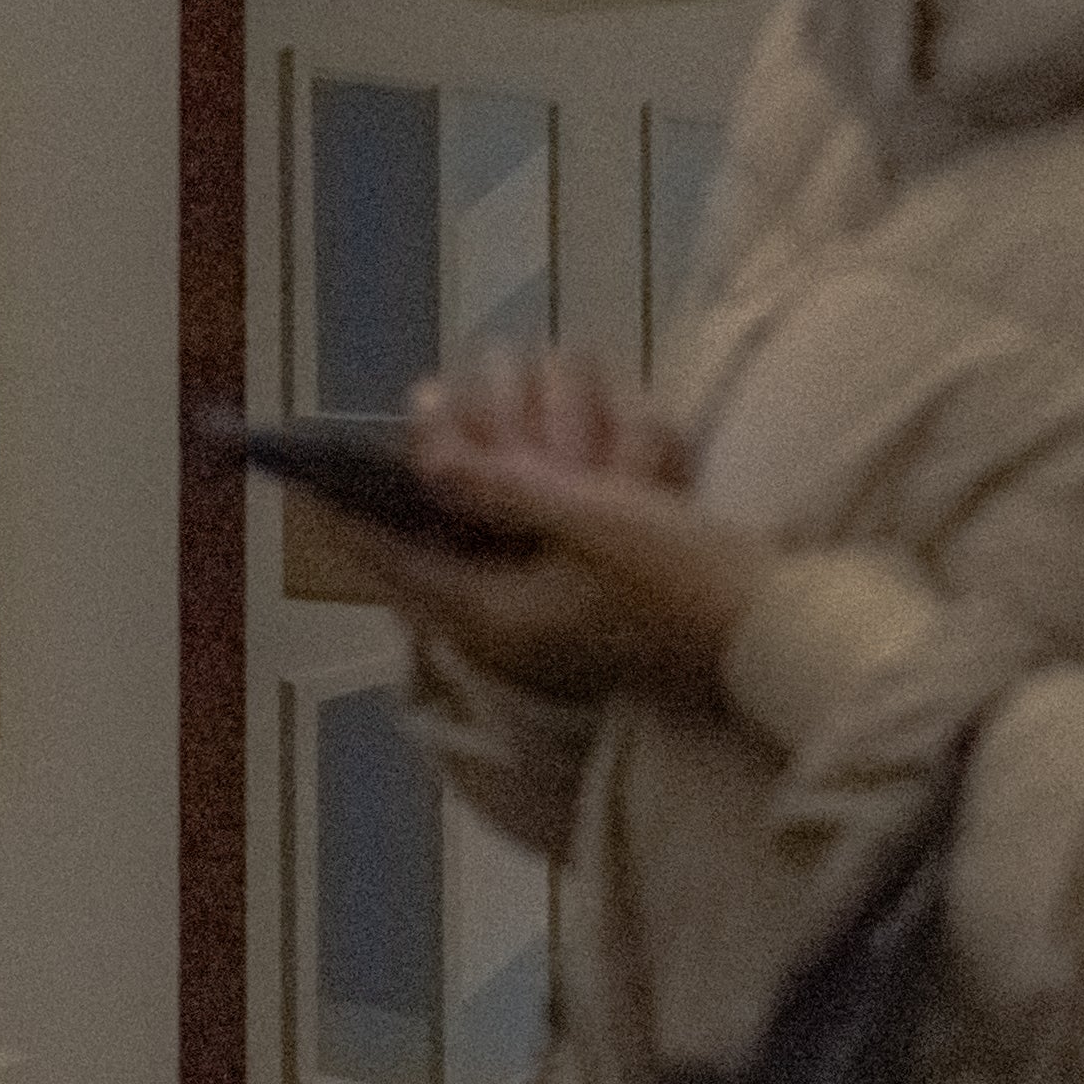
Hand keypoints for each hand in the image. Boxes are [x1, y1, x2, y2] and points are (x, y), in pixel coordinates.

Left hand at [352, 345, 770, 712]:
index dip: (346, 513)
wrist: (781, 638)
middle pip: (423, 561)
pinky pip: (512, 567)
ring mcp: (543, 634)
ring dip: (448, 507)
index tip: (303, 474)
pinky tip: (502, 482)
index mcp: (494, 619)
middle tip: (371, 446)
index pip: (393, 563)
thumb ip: (502, 487)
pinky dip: (499, 523)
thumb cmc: (685, 578)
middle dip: (400, 499)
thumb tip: (422, 460)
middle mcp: (506, 635)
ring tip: (431, 449)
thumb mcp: (591, 518)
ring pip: (465, 562)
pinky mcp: (579, 620)